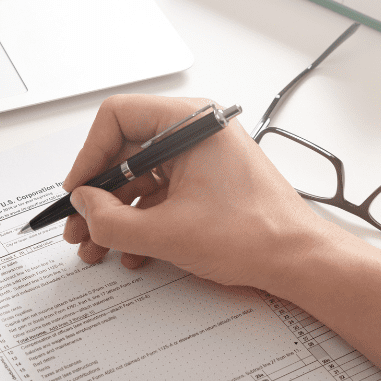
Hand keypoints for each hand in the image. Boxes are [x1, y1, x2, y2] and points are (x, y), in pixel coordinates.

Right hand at [62, 95, 345, 290]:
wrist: (301, 263)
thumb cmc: (257, 235)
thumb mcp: (167, 232)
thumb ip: (111, 220)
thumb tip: (83, 207)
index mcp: (189, 123)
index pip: (116, 118)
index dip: (89, 156)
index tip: (78, 190)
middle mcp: (194, 132)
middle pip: (124, 151)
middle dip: (98, 195)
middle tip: (80, 225)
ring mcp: (200, 157)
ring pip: (138, 177)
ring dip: (115, 214)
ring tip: (98, 246)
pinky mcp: (204, 182)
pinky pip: (158, 193)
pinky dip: (140, 220)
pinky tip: (131, 251)